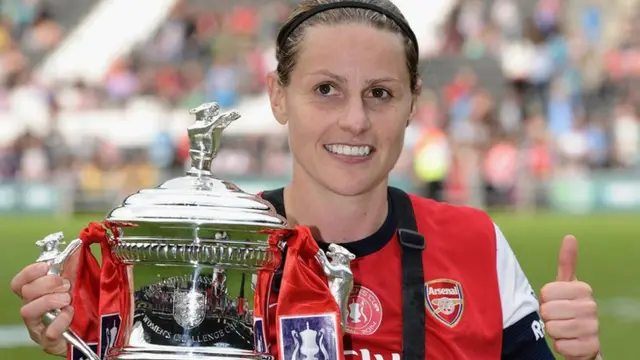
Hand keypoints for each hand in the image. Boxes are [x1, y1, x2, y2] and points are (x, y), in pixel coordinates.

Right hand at [10, 255, 78, 356]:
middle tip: (66, 284)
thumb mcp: (80, 283)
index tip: (46, 266)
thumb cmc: (82, 307)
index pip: (19, 283)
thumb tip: (78, 245)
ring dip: (50, 300)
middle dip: (47, 283)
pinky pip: (48, 331)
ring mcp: (39, 327)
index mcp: (38, 295)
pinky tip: (71, 314)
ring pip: (28, 311)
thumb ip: (77, 266)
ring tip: (68, 299)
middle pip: (25, 293)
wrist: (94, 332)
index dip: (29, 272)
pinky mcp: (49, 342)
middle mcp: (34, 310)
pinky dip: (61, 320)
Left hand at [539, 235, 600, 359]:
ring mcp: (593, 327)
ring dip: (553, 331)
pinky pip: (561, 346)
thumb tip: (570, 236)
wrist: (583, 338)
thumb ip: (566, 262)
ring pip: (552, 328)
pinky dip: (560, 346)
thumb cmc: (568, 307)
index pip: (546, 292)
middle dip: (548, 316)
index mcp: (583, 288)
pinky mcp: (591, 347)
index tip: (555, 301)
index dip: (545, 299)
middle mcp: (591, 307)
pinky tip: (569, 342)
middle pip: (547, 311)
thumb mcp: (566, 285)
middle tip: (558, 317)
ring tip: (563, 328)